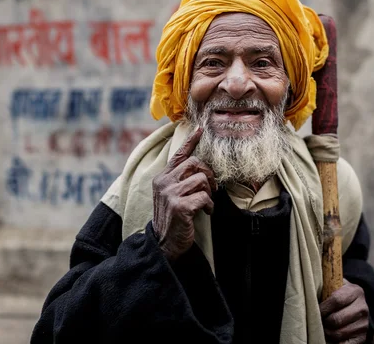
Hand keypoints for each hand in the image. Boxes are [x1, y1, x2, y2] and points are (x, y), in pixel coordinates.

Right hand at [152, 128, 216, 260]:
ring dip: (209, 193)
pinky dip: (209, 206)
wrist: (163, 243)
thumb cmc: (172, 218)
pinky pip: (204, 197)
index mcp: (162, 177)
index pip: (178, 155)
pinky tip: (205, 213)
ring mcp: (170, 194)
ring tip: (205, 204)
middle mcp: (164, 182)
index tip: (200, 129)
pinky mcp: (179, 206)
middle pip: (195, 164)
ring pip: (201, 180)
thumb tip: (199, 166)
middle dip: (208, 175)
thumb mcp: (171, 195)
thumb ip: (180, 180)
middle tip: (211, 188)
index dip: (190, 141)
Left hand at [319, 279, 368, 343]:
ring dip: (327, 332)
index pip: (336, 300)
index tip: (315, 309)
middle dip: (323, 321)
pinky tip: (329, 338)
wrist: (357, 303)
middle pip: (337, 319)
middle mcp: (362, 308)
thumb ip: (326, 287)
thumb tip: (310, 294)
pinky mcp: (362, 336)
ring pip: (339, 333)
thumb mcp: (336, 285)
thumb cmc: (340, 293)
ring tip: (322, 327)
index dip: (323, 307)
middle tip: (317, 320)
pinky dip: (335, 343)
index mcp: (355, 291)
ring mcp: (364, 324)